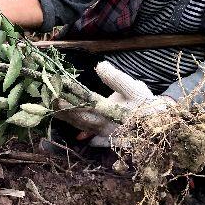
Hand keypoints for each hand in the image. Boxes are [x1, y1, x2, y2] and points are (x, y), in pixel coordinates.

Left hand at [60, 61, 174, 146]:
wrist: (160, 127)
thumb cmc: (146, 105)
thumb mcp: (134, 88)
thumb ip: (116, 79)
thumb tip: (99, 65)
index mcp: (107, 109)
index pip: (82, 100)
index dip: (67, 94)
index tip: (53, 88)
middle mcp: (102, 123)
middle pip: (76, 116)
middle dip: (60, 109)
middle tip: (44, 101)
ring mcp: (104, 133)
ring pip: (81, 126)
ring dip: (65, 119)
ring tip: (51, 111)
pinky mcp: (108, 139)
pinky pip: (91, 137)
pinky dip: (83, 134)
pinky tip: (77, 135)